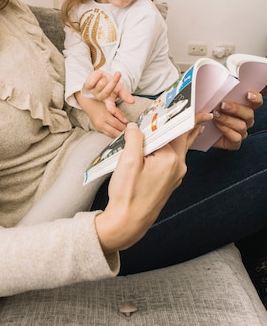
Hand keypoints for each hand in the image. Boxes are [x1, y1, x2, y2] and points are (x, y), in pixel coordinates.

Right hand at [75, 91, 126, 136]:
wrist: (88, 103)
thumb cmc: (100, 102)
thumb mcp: (110, 105)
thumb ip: (118, 113)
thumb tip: (126, 121)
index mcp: (104, 116)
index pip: (117, 124)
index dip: (124, 127)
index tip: (130, 128)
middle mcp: (100, 123)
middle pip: (114, 132)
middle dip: (122, 133)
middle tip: (130, 133)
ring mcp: (98, 127)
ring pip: (111, 135)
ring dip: (118, 135)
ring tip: (125, 134)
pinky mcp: (97, 129)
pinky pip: (107, 134)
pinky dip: (113, 134)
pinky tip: (118, 133)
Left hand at [84, 70, 133, 112]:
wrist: (100, 76)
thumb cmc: (110, 83)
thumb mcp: (119, 89)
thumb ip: (125, 95)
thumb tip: (133, 101)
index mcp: (109, 100)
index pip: (110, 106)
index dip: (112, 109)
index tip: (113, 112)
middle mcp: (101, 98)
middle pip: (107, 91)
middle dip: (113, 82)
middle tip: (118, 74)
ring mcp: (94, 92)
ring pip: (101, 84)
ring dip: (105, 78)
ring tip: (105, 76)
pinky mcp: (88, 87)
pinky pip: (92, 81)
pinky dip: (97, 76)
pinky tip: (100, 74)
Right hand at [95, 122, 203, 254]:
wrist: (127, 223)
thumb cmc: (127, 194)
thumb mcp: (128, 160)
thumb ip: (135, 138)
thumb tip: (135, 126)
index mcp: (171, 159)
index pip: (176, 129)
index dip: (179, 113)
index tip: (189, 101)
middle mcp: (178, 167)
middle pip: (182, 138)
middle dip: (187, 123)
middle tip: (198, 111)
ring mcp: (175, 176)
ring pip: (178, 149)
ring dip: (178, 136)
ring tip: (186, 124)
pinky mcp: (168, 182)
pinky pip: (172, 159)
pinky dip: (170, 148)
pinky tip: (165, 144)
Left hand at [211, 91, 261, 150]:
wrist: (198, 129)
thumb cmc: (207, 112)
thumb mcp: (211, 102)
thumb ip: (218, 96)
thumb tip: (218, 88)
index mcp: (244, 107)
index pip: (256, 102)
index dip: (255, 98)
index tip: (248, 94)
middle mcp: (245, 119)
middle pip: (249, 113)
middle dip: (235, 108)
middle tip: (222, 105)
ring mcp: (241, 132)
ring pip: (242, 126)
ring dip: (227, 119)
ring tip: (215, 116)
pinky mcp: (234, 142)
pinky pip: (236, 138)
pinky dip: (226, 131)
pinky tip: (217, 126)